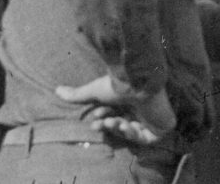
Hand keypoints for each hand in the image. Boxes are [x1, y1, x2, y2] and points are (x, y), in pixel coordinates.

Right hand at [56, 74, 176, 144]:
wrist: (138, 81)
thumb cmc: (119, 84)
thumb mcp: (94, 91)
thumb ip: (77, 94)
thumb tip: (57, 90)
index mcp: (129, 102)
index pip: (115, 118)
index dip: (104, 122)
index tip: (95, 120)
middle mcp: (141, 110)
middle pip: (123, 127)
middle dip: (111, 127)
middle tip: (103, 122)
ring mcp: (152, 118)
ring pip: (133, 134)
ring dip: (120, 129)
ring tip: (116, 120)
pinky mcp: (162, 126)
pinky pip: (147, 139)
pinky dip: (135, 135)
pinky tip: (129, 125)